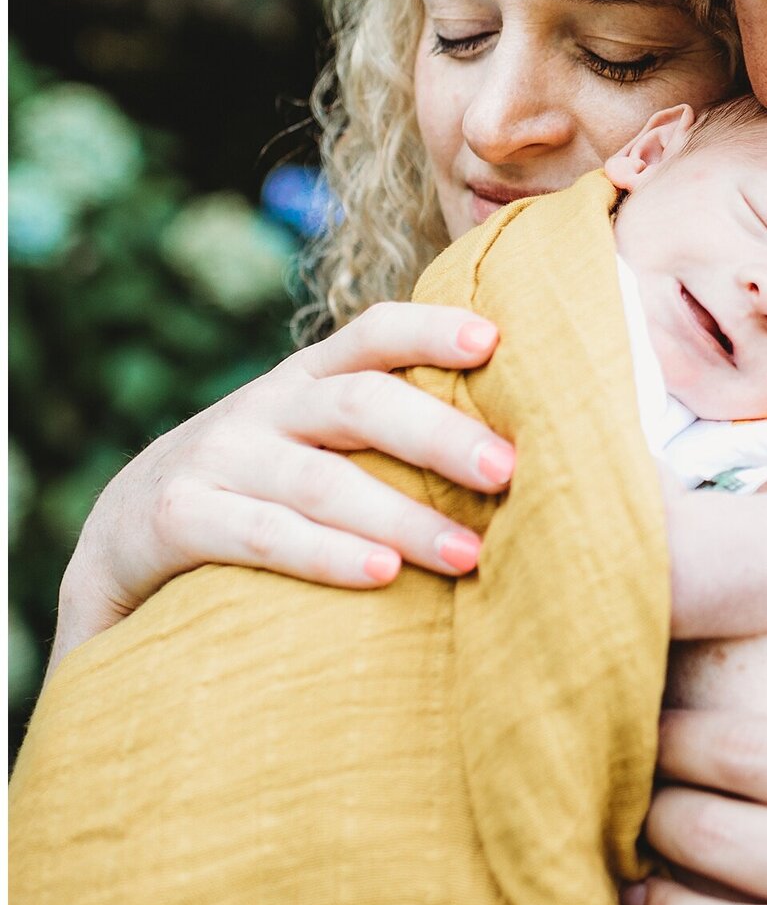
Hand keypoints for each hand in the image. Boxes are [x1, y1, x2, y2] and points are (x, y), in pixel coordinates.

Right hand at [48, 303, 513, 674]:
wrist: (115, 545)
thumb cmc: (254, 495)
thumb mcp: (309, 447)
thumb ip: (382, 438)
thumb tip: (512, 449)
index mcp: (305, 382)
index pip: (371, 335)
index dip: (430, 328)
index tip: (495, 338)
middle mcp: (263, 408)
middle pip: (360, 404)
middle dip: (438, 434)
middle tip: (508, 469)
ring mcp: (216, 459)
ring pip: (320, 480)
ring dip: (401, 516)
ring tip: (469, 553)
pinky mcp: (175, 521)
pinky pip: (260, 536)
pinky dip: (324, 555)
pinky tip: (380, 576)